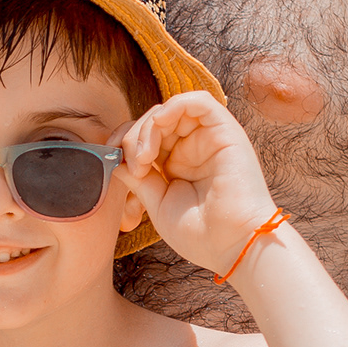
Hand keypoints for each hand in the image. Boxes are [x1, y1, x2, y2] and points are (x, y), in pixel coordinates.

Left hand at [120, 93, 279, 278]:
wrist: (234, 245)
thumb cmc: (200, 234)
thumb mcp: (158, 203)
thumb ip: (138, 178)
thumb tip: (116, 158)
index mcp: (178, 164)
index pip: (146, 136)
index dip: (125, 142)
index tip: (113, 161)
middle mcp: (194, 147)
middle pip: (155, 120)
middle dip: (133, 137)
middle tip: (136, 167)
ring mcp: (209, 138)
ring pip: (170, 109)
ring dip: (149, 126)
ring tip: (145, 158)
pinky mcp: (226, 131)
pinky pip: (198, 101)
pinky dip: (173, 107)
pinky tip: (159, 126)